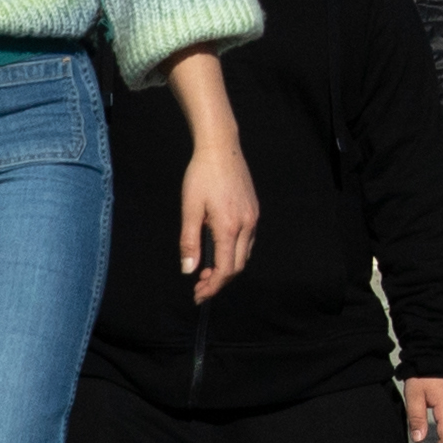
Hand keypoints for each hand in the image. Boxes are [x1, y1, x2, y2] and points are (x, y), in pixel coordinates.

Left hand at [180, 139, 259, 301]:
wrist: (221, 149)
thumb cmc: (201, 176)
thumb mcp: (190, 209)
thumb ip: (189, 242)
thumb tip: (189, 269)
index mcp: (229, 226)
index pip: (226, 268)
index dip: (213, 286)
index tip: (198, 294)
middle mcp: (247, 224)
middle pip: (238, 265)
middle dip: (220, 281)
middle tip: (200, 287)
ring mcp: (253, 217)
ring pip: (244, 253)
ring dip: (228, 267)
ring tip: (206, 271)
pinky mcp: (253, 210)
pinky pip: (247, 240)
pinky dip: (234, 252)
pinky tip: (218, 250)